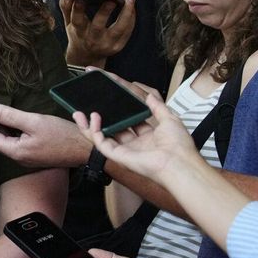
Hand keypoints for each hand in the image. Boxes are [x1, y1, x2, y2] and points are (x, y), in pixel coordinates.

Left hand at [0, 103, 90, 167]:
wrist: (86, 150)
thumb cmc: (63, 136)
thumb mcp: (35, 122)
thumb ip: (12, 117)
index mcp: (15, 151)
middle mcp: (18, 156)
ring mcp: (27, 156)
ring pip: (5, 140)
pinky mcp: (35, 153)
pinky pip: (15, 140)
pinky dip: (9, 129)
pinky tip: (10, 120)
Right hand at [60, 0, 134, 66]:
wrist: (86, 56)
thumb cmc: (79, 35)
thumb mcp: (69, 23)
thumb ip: (66, 8)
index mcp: (79, 32)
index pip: (77, 20)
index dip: (78, 9)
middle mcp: (92, 40)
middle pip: (98, 26)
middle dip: (104, 12)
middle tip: (111, 0)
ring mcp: (106, 44)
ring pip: (119, 29)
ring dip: (126, 12)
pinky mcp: (117, 47)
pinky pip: (127, 31)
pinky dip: (131, 18)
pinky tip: (132, 6)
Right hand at [74, 90, 197, 178]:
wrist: (179, 163)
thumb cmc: (179, 145)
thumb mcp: (169, 118)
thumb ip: (157, 106)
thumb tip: (149, 95)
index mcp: (147, 137)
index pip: (128, 119)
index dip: (119, 107)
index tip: (111, 96)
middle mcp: (134, 144)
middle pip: (112, 128)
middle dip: (99, 117)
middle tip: (91, 103)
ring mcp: (125, 150)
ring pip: (101, 137)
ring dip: (88, 125)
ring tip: (78, 112)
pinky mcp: (118, 156)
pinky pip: (101, 142)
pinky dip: (94, 130)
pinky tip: (93, 117)